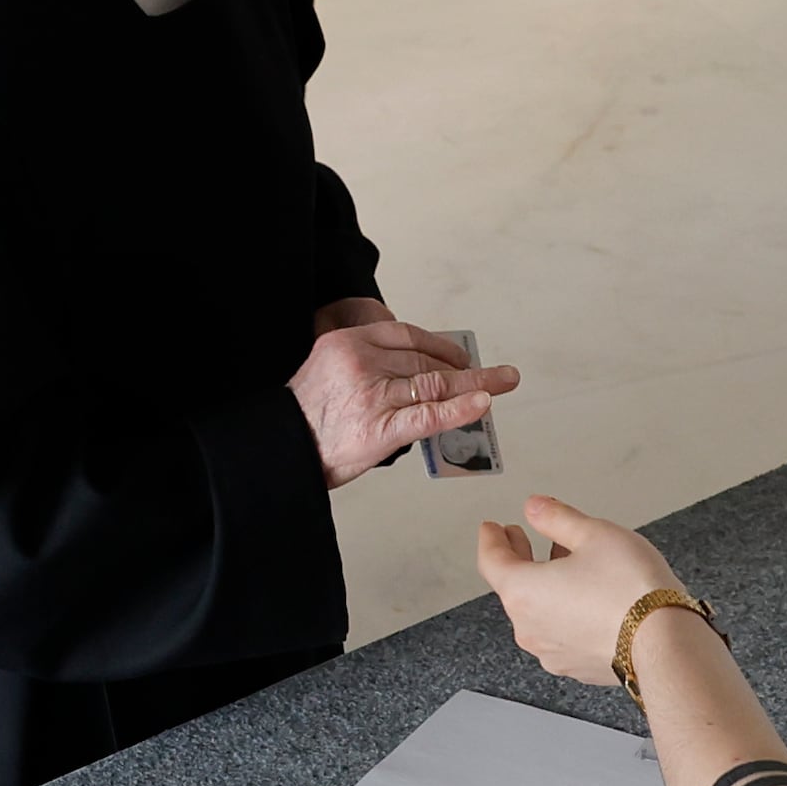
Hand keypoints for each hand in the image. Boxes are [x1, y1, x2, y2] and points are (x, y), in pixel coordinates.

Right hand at [292, 313, 515, 485]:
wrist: (281, 450)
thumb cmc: (306, 418)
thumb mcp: (329, 369)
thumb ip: (368, 362)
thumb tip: (416, 370)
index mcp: (348, 341)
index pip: (406, 335)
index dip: (441, 346)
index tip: (461, 356)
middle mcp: (362, 361)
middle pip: (425, 360)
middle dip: (465, 369)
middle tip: (496, 374)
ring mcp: (372, 394)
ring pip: (434, 384)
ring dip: (476, 384)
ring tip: (504, 383)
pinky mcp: (380, 427)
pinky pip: (428, 414)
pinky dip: (459, 409)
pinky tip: (483, 404)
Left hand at [473, 493, 680, 684]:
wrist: (664, 643)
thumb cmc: (630, 588)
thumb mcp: (594, 534)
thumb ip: (557, 518)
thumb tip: (535, 508)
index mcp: (523, 592)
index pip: (491, 561)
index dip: (490, 540)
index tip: (492, 528)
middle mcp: (529, 628)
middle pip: (512, 588)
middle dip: (517, 559)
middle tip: (519, 538)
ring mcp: (552, 652)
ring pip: (537, 612)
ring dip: (543, 586)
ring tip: (563, 562)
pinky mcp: (576, 666)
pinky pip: (559, 633)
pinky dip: (562, 611)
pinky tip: (584, 597)